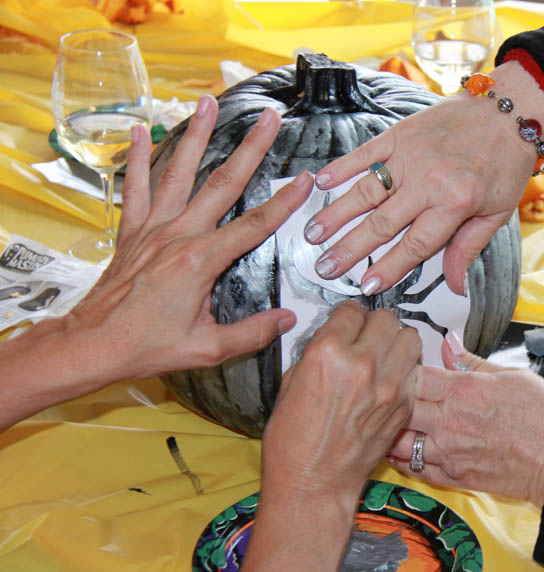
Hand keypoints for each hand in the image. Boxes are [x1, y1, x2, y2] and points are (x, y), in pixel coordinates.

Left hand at [63, 96, 311, 381]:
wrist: (93, 344)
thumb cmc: (147, 346)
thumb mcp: (208, 348)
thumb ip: (252, 333)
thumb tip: (287, 321)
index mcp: (201, 260)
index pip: (254, 224)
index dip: (284, 201)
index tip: (303, 178)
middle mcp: (178, 235)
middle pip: (222, 183)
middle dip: (250, 148)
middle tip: (268, 119)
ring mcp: (153, 229)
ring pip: (179, 172)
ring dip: (196, 135)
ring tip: (208, 103)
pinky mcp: (133, 232)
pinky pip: (136, 187)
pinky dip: (138, 157)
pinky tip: (142, 131)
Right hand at [232, 302, 420, 571]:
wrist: (314, 484)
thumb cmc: (293, 441)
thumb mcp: (290, 382)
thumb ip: (317, 352)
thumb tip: (334, 336)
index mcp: (328, 353)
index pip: (352, 310)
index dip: (347, 316)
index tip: (346, 323)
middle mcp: (363, 364)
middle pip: (386, 318)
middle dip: (374, 325)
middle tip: (365, 337)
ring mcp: (389, 386)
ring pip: (409, 338)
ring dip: (395, 342)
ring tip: (382, 355)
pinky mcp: (404, 406)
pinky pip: (414, 370)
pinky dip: (404, 370)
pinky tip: (388, 381)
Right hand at [306, 61, 543, 295]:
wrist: (509, 110)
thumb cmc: (505, 164)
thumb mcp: (497, 212)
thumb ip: (469, 248)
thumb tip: (454, 287)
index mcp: (454, 204)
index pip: (414, 244)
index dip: (389, 267)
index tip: (365, 285)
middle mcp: (428, 182)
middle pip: (382, 223)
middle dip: (350, 248)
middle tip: (324, 267)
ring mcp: (410, 155)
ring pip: (366, 191)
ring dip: (337, 214)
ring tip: (313, 233)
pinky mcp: (401, 133)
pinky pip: (366, 152)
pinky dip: (342, 167)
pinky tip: (321, 183)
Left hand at [389, 334, 543, 507]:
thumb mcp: (512, 375)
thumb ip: (471, 362)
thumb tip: (449, 345)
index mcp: (464, 391)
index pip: (413, 375)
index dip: (404, 368)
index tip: (406, 366)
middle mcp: (451, 423)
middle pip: (399, 407)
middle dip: (393, 398)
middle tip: (394, 392)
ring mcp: (450, 453)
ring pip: (399, 441)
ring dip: (395, 430)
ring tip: (397, 421)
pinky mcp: (455, 478)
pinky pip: (416, 469)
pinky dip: (405, 459)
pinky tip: (406, 448)